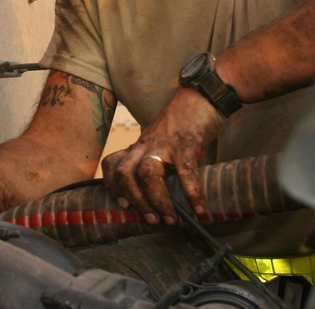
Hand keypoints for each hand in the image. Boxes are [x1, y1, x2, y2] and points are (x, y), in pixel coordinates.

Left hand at [101, 88, 223, 224]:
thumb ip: (160, 161)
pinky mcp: (185, 143)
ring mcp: (164, 143)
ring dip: (158, 200)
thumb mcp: (162, 140)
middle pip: (125, 173)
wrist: (201, 96)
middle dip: (135, 201)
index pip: (112, 164)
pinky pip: (185, 172)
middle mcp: (145, 144)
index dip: (112, 187)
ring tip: (171, 218)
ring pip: (148, 174)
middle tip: (150, 219)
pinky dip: (193, 193)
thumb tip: (169, 195)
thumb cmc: (184, 121)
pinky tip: (200, 209)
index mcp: (138, 145)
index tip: (123, 205)